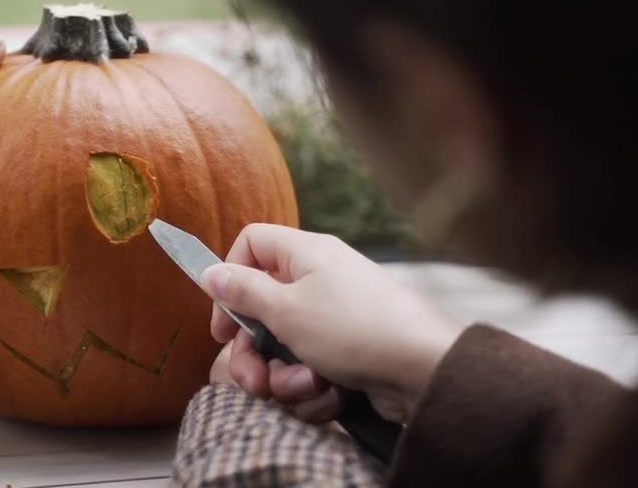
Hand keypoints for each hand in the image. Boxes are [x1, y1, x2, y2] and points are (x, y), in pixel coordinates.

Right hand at [202, 224, 463, 423]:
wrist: (426, 370)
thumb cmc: (355, 329)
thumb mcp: (286, 309)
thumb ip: (243, 291)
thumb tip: (210, 271)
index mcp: (305, 254)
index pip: (251, 244)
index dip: (229, 279)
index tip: (224, 324)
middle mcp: (321, 279)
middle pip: (262, 308)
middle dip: (254, 352)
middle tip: (254, 379)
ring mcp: (337, 317)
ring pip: (285, 346)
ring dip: (285, 375)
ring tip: (305, 386)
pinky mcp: (351, 351)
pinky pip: (312, 366)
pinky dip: (314, 385)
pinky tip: (330, 394)